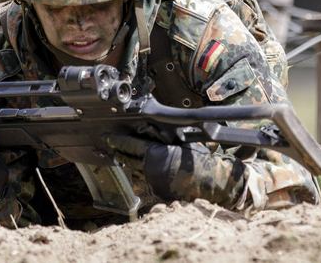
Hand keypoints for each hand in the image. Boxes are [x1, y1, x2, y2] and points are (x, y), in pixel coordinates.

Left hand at [106, 134, 247, 207]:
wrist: (212, 183)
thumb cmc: (198, 160)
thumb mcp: (179, 142)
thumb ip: (160, 137)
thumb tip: (144, 129)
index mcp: (156, 154)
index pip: (131, 145)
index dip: (118, 140)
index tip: (109, 136)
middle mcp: (151, 170)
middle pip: (128, 158)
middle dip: (118, 150)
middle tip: (110, 144)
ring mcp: (153, 183)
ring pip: (134, 169)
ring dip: (128, 161)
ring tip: (121, 154)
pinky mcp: (157, 192)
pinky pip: (143, 180)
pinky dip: (140, 173)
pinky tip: (139, 168)